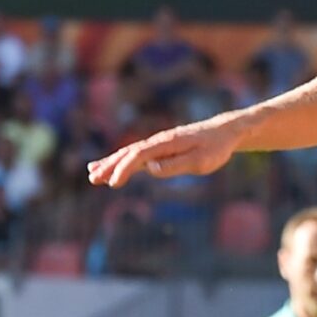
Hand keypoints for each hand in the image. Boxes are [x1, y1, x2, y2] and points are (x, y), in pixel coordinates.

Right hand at [86, 115, 242, 187]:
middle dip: (110, 165)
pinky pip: (137, 155)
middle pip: (128, 153)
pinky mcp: (161, 149)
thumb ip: (176, 165)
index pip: (139, 155)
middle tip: (92, 178)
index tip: (113, 183)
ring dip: (110, 163)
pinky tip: (111, 167)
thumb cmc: (215, 149)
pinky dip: (122, 161)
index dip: (124, 169)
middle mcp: (158, 141)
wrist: (224, 133)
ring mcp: (158, 144)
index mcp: (167, 143)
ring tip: (92, 174)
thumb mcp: (201, 161)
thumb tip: (151, 169)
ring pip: (129, 153)